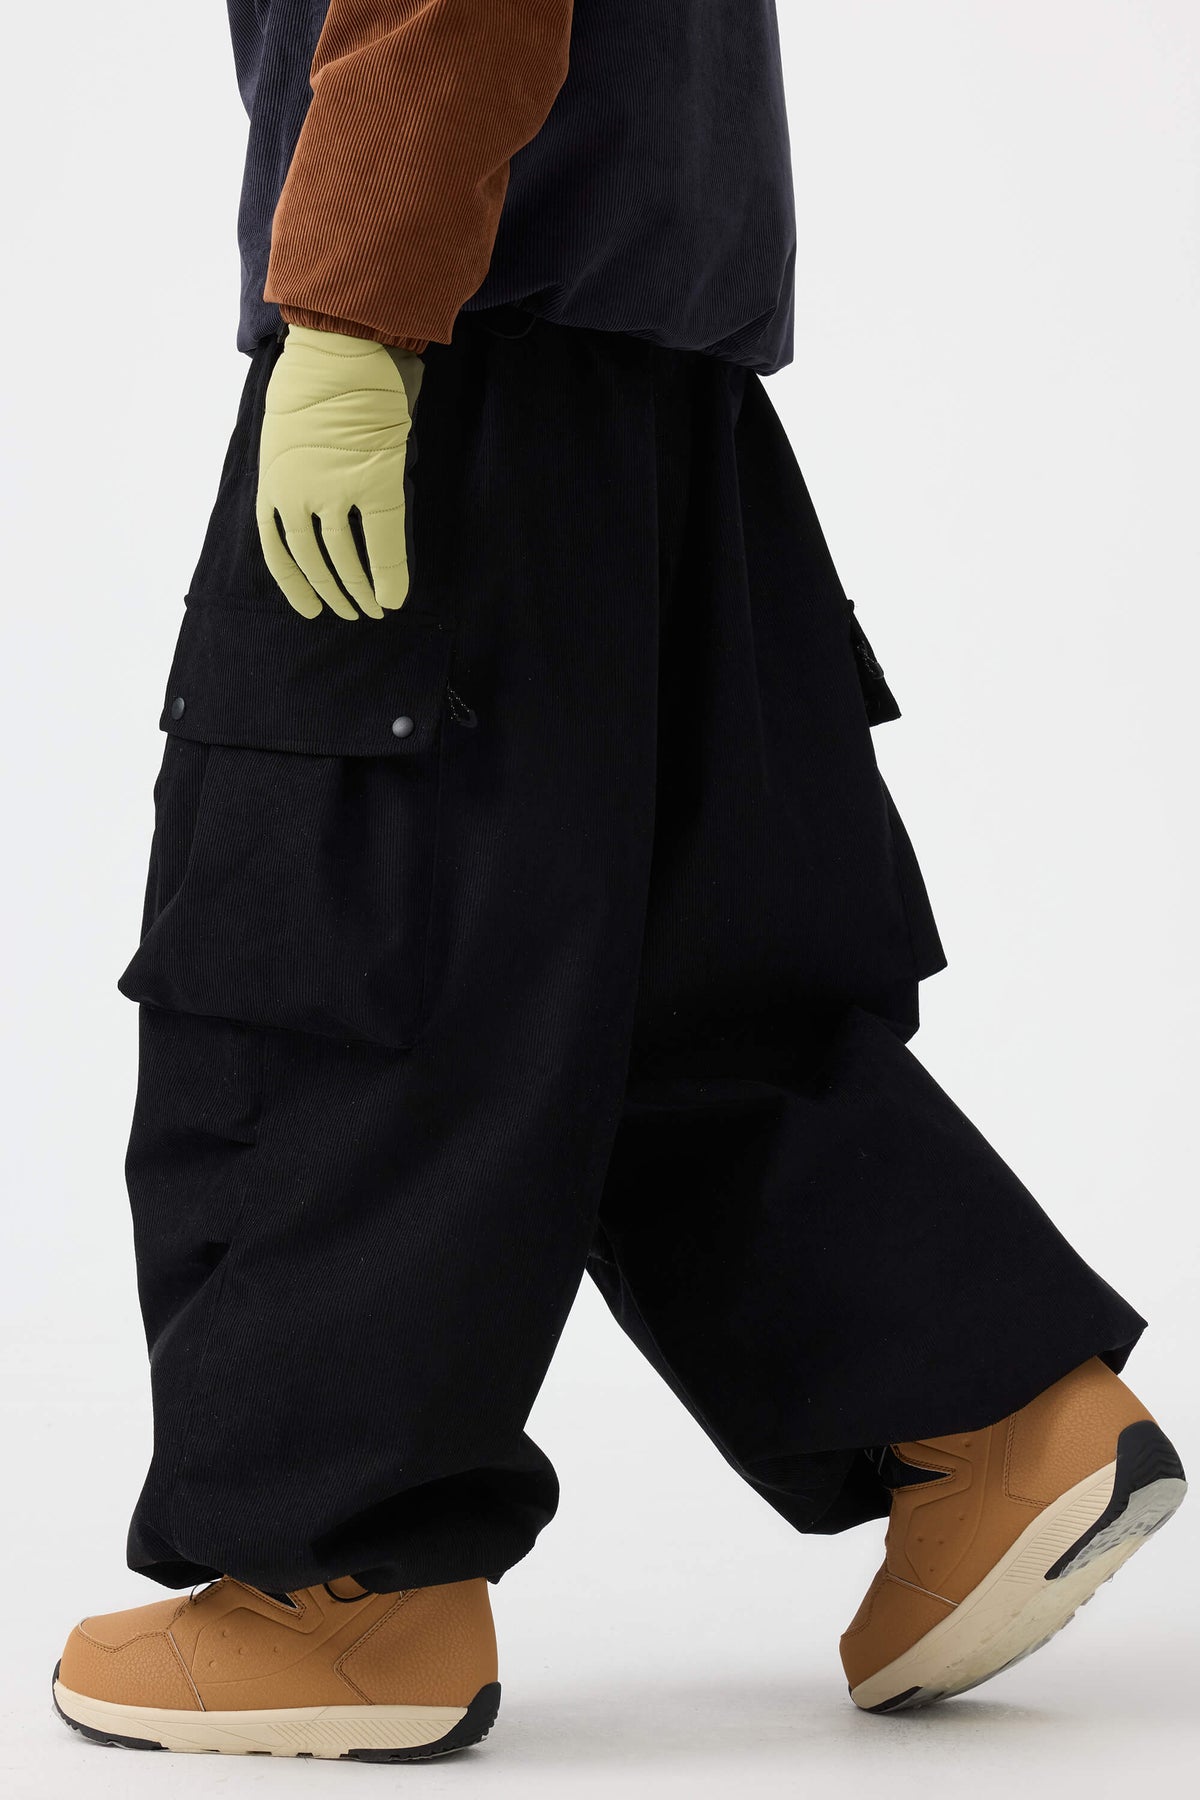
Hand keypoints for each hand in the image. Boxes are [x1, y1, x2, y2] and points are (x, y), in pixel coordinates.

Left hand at [255, 324, 423, 619]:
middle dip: (333, 592)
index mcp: (273, 482)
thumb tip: (328, 503)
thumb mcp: (291, 432)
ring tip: (374, 609)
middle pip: (313, 560)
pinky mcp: (374, 481)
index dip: (295, 585)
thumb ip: (304, 473)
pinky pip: (384, 539)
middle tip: (352, 613)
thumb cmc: (320, 378)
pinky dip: (391, 572)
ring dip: (360, 589)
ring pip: (346, 557)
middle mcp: (296, 493)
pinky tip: (396, 597)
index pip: (278, 549)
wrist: (340, 343)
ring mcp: (333, 489)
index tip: (311, 610)